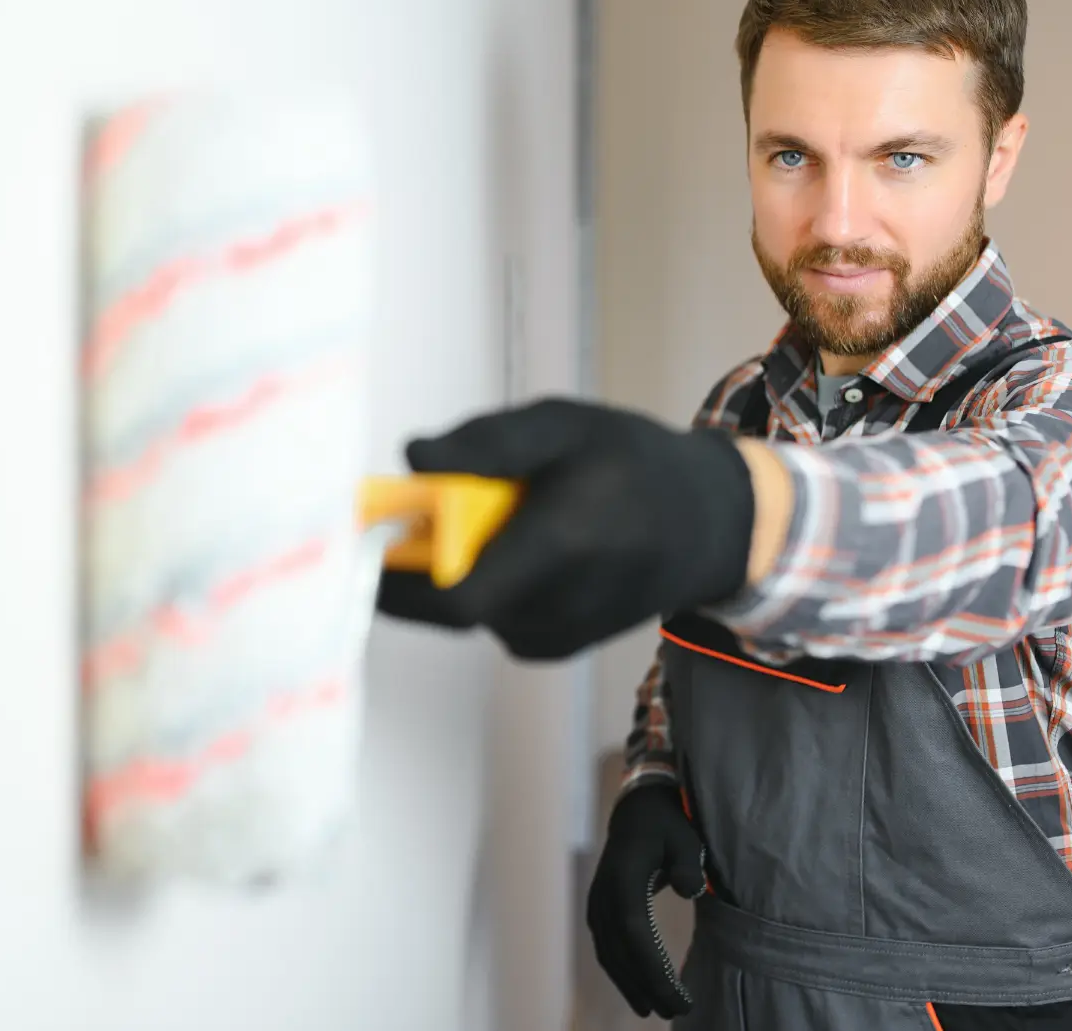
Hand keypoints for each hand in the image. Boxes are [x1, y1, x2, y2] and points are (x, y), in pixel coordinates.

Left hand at [373, 398, 755, 659]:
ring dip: (462, 563)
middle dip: (425, 554)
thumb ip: (486, 442)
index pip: (453, 599)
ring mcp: (552, 636)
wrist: (709, 526)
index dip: (393, 580)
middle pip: (447, 598)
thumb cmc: (633, 463)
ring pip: (467, 604)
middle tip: (433, 504)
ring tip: (505, 516)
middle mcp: (553, 609)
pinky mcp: (550, 647)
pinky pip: (489, 613)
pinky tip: (527, 546)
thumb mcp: (563, 426)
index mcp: (558, 548)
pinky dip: (489, 579)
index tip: (361, 539)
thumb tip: (411, 457)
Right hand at [587, 784, 706, 1019]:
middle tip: (676, 1012)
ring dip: (630, 984)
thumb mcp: (685, 838)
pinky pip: (606, 948)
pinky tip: (638, 988)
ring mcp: (597, 903)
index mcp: (623, 878)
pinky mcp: (598, 909)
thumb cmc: (667, 825)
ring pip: (609, 954)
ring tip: (655, 1010)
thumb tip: (690, 890)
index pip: (635, 934)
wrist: (637, 810)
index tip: (678, 997)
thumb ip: (688, 864)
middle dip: (646, 986)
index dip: (653, 970)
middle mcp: (603, 895)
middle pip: (620, 951)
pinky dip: (620, 971)